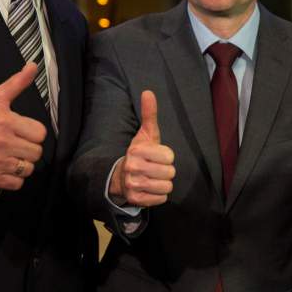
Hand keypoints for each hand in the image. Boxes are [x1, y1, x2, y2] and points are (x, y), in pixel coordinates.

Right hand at [0, 63, 46, 190]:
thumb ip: (16, 83)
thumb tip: (33, 66)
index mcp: (3, 120)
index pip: (40, 133)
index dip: (33, 132)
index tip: (22, 130)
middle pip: (37, 152)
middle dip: (28, 148)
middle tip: (15, 143)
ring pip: (29, 168)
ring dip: (22, 164)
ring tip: (10, 155)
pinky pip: (18, 183)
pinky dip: (14, 178)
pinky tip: (4, 167)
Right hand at [107, 90, 174, 206]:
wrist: (122, 177)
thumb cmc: (140, 153)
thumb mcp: (146, 134)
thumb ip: (149, 114)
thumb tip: (148, 92)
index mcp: (137, 151)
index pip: (169, 156)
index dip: (166, 156)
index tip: (157, 156)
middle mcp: (133, 168)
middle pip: (170, 172)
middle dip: (166, 171)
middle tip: (155, 168)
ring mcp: (134, 185)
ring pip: (167, 186)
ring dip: (163, 183)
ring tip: (153, 178)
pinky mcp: (136, 199)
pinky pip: (161, 198)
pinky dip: (159, 195)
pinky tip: (150, 188)